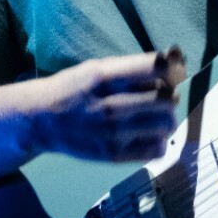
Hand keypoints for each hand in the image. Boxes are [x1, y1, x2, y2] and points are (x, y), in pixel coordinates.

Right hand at [25, 48, 185, 161]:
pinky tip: (150, 133)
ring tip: (157, 115)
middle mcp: (109, 105)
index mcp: (103, 76)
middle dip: (171, 94)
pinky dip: (160, 140)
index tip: (175, 70)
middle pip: (166, 98)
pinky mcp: (113, 155)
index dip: (174, 68)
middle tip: (163, 95)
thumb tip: (177, 62)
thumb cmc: (75, 88)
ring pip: (165, 124)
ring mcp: (111, 132)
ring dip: (168, 117)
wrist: (40, 120)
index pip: (156, 68)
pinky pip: (156, 149)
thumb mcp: (97, 68)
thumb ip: (134, 68)